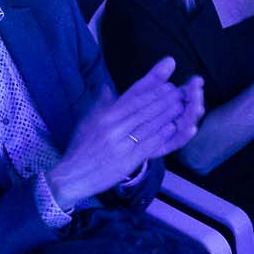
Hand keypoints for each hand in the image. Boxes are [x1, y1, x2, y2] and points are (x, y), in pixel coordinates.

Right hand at [46, 59, 203, 208]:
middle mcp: (113, 126)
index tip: (167, 77)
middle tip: (179, 90)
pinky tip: (172, 127)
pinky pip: (148, 144)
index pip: (133, 96)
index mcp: (105, 115)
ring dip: (167, 113)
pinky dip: (161, 134)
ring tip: (181, 105)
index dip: (152, 85)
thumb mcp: (87, 122)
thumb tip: (107, 87)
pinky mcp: (127, 160)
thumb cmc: (80, 148)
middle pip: (144, 107)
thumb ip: (100, 104)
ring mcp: (121, 143)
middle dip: (164, 97)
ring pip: (149, 124)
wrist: (72, 175)